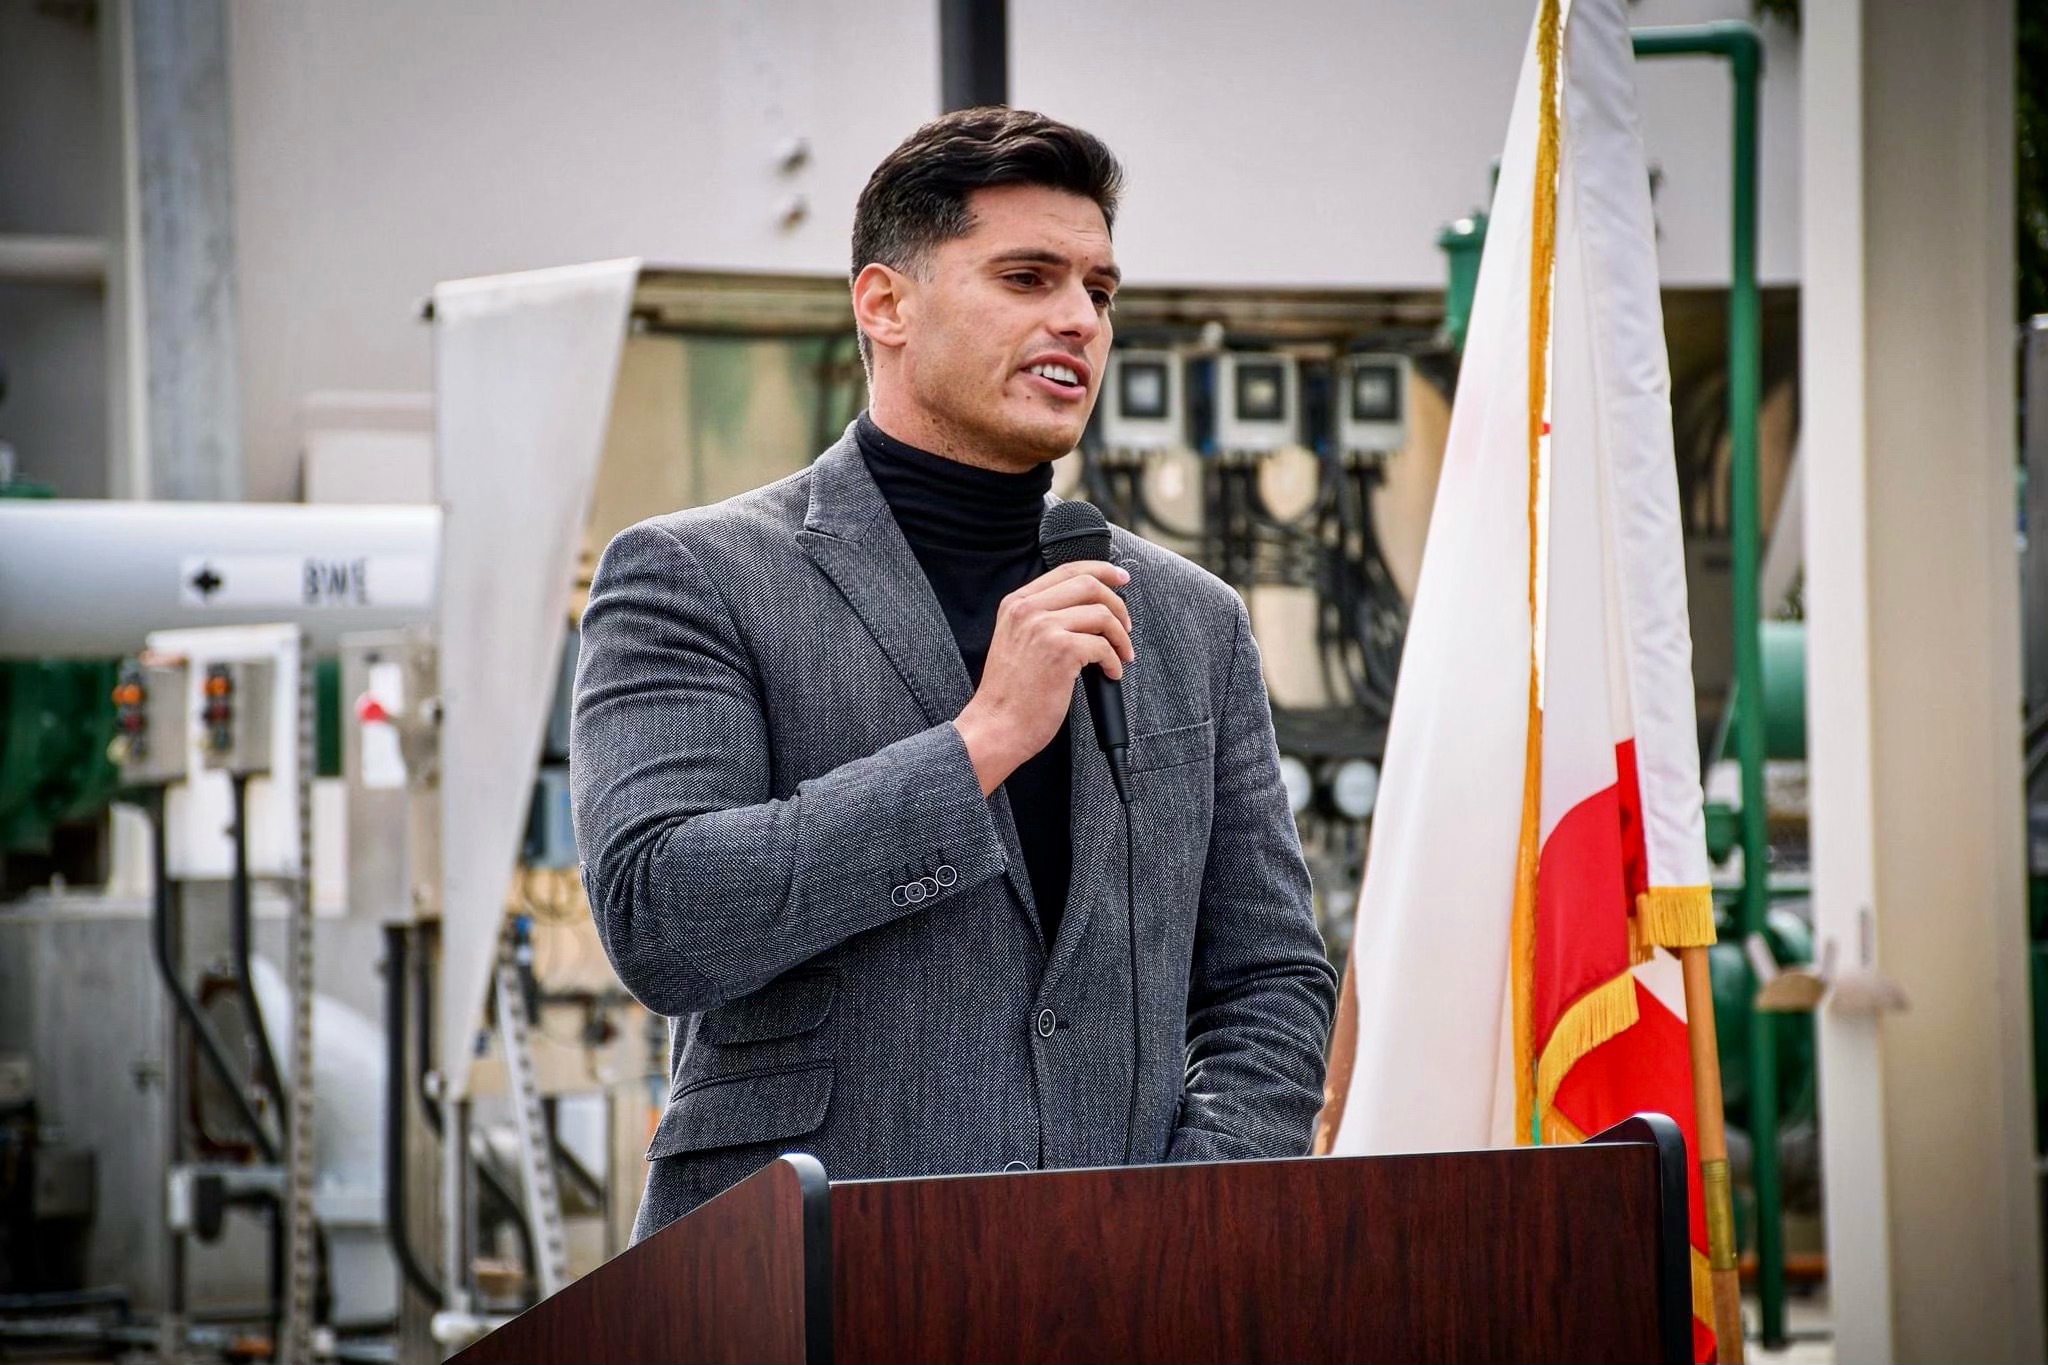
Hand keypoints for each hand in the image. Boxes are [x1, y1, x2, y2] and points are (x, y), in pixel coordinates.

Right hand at [954, 560, 1133, 794]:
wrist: (996, 726)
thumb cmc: (1009, 694)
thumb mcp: (1016, 641)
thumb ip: (1041, 619)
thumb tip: (1087, 609)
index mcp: (1016, 603)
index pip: (1067, 569)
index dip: (1102, 570)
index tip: (1121, 579)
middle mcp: (1028, 609)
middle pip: (1089, 585)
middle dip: (1118, 604)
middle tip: (1126, 627)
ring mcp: (1044, 628)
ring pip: (1102, 614)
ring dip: (1120, 636)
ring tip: (1121, 655)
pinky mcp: (1061, 651)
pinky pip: (1103, 646)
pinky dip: (1114, 661)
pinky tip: (1110, 673)